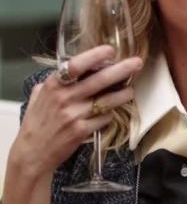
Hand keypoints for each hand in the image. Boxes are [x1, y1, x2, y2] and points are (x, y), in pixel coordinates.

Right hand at [8, 45, 141, 181]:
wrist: (32, 153)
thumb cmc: (36, 123)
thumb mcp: (39, 97)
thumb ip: (55, 82)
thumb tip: (72, 68)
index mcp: (54, 85)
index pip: (76, 65)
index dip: (95, 55)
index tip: (110, 50)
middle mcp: (64, 98)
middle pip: (100, 80)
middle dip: (122, 69)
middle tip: (137, 63)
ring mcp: (74, 115)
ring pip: (108, 100)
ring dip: (124, 94)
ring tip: (131, 90)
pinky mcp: (82, 131)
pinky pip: (105, 118)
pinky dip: (110, 114)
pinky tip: (109, 113)